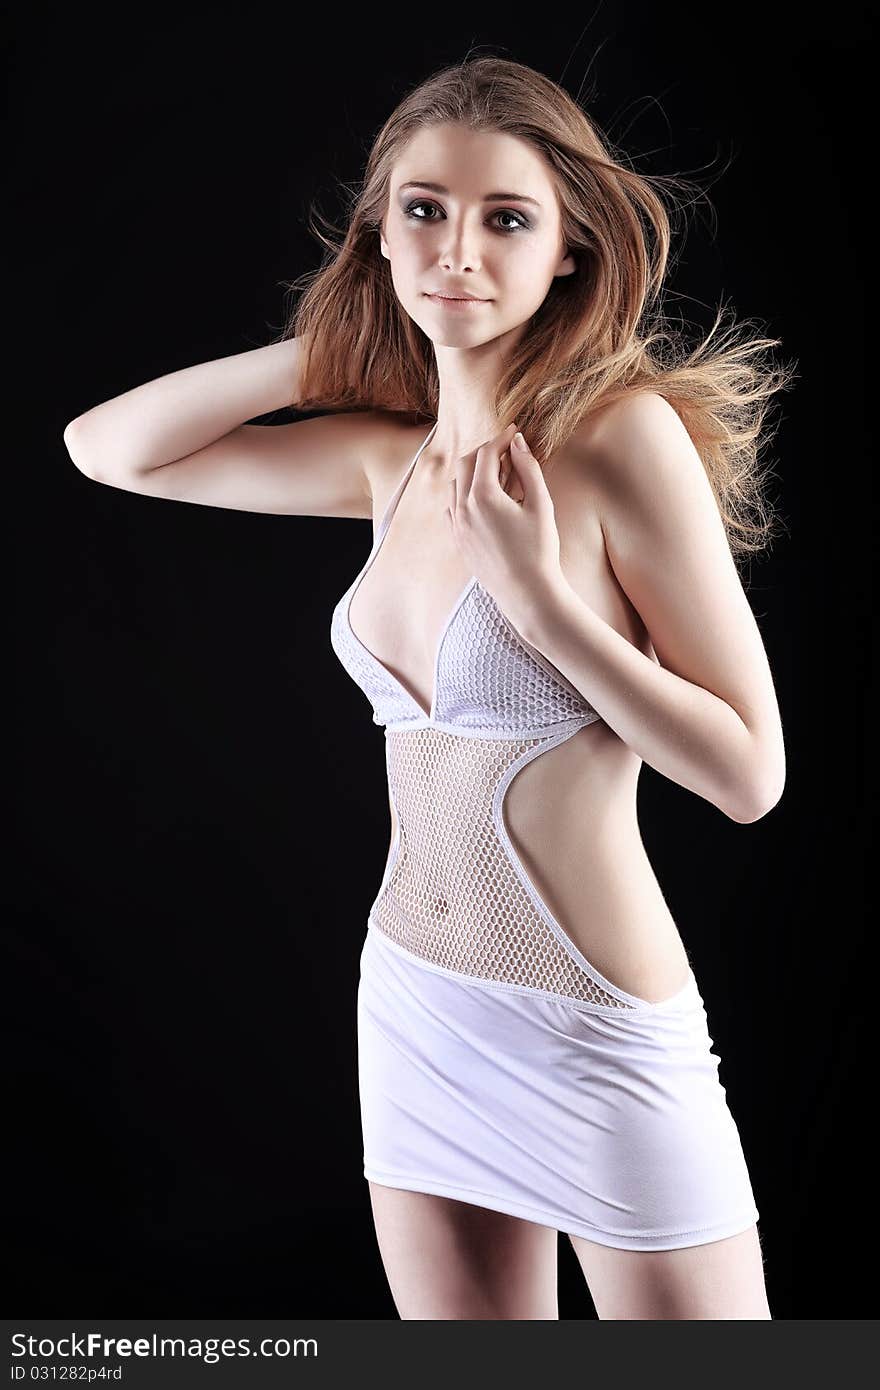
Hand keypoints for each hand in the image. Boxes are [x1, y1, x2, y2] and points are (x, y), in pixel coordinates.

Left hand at [446, 422, 565, 624]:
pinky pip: (452, 507)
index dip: (501, 439)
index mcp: (483, 496)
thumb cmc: (539, 550)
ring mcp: (456, 525)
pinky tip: (483, 499)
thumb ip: (528, 468)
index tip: (514, 432)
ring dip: (473, 472)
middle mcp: (462, 508)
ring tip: (498, 474)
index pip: (486, 453)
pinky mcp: (457, 540)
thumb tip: (517, 442)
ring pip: (456, 484)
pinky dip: (464, 494)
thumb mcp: (541, 505)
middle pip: (466, 463)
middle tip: (506, 449)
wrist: (527, 593)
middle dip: (485, 451)